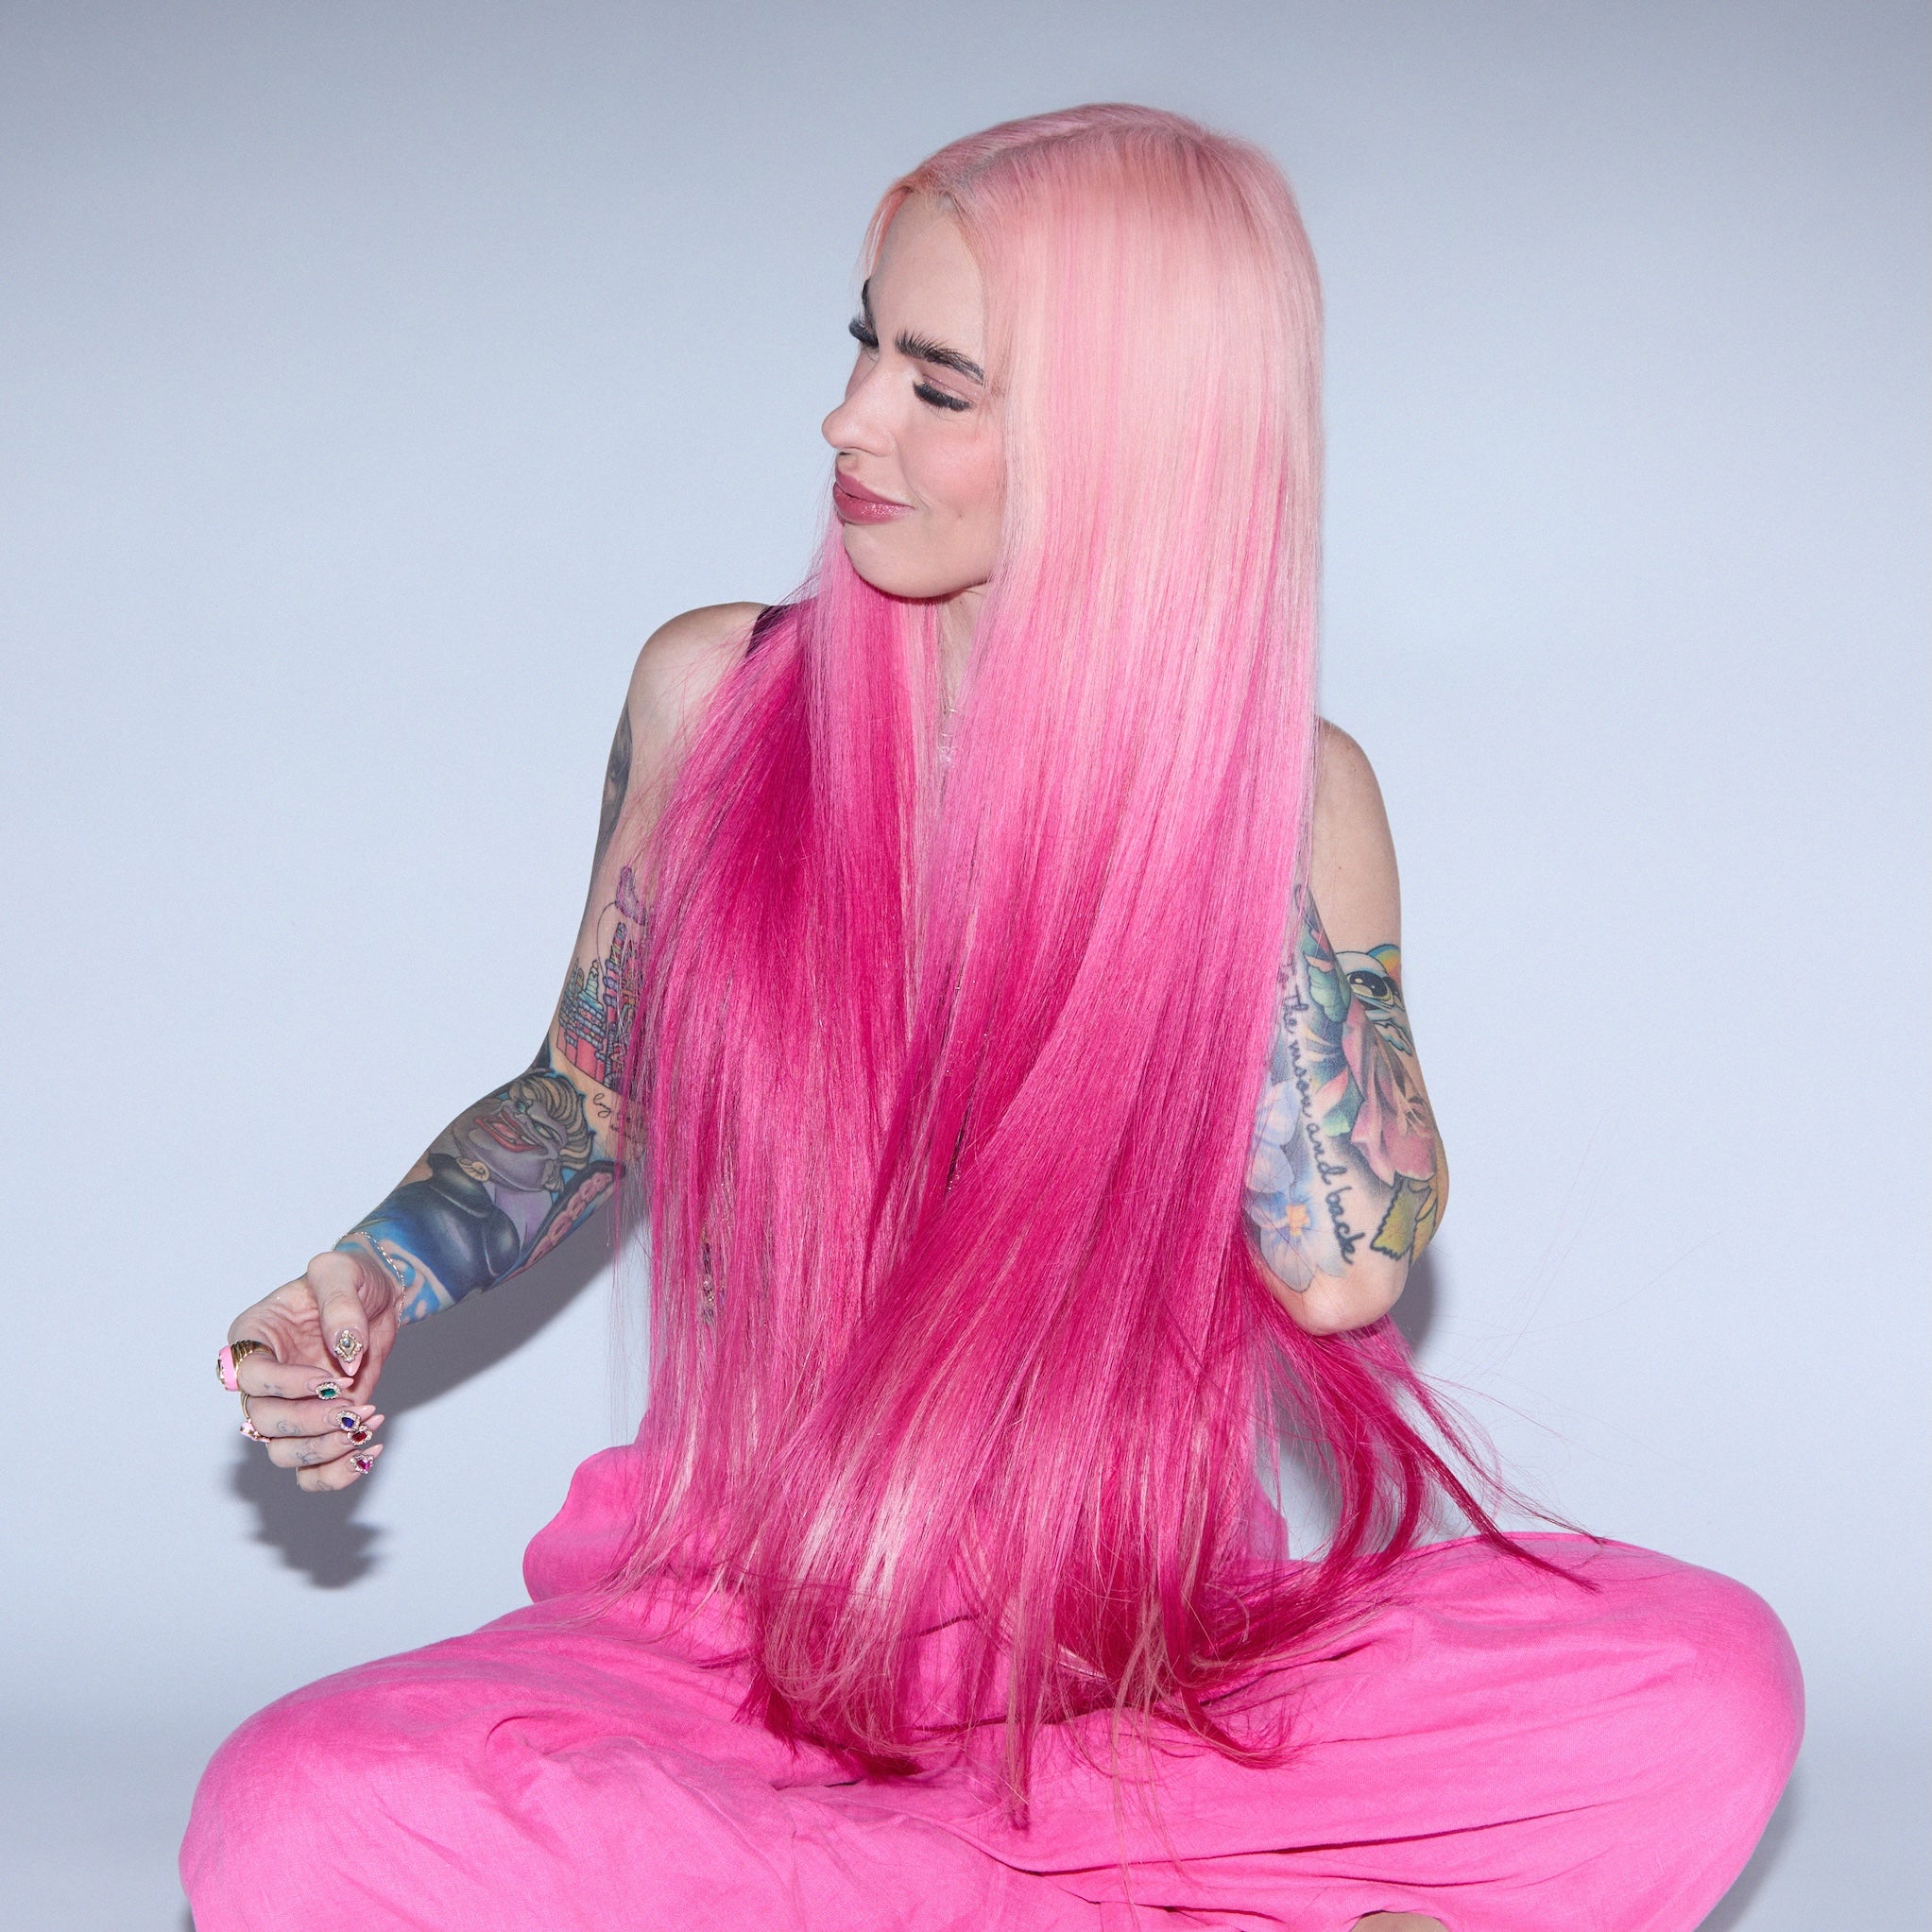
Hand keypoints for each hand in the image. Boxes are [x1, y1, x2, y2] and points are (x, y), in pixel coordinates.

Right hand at [225, 1247, 401, 1490]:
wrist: (379, 1296)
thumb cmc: (350, 1277)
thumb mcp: (341, 1271)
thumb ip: (340, 1306)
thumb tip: (345, 1351)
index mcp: (252, 1338)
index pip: (252, 1377)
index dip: (289, 1386)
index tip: (333, 1382)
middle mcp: (262, 1380)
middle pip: (264, 1422)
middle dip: (310, 1423)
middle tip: (353, 1409)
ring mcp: (288, 1407)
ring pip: (282, 1453)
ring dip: (324, 1449)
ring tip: (366, 1423)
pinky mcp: (316, 1427)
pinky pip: (310, 1470)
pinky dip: (336, 1472)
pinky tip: (368, 1451)